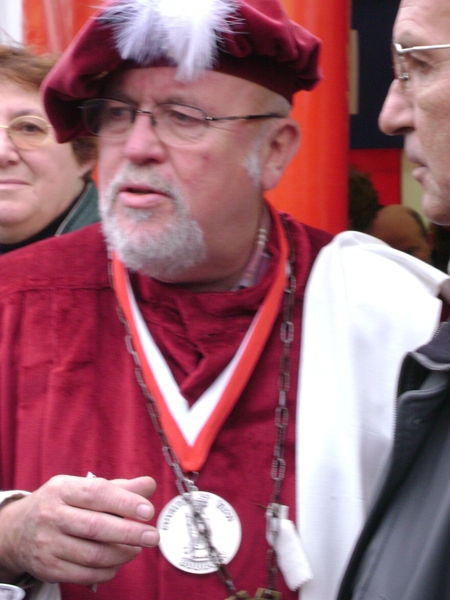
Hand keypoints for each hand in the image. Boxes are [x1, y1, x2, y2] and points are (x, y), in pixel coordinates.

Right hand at [0, 475, 158, 585]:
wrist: (16, 531)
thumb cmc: (60, 504)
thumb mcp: (81, 488)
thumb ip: (117, 487)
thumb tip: (149, 485)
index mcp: (62, 489)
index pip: (96, 493)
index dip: (124, 502)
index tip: (148, 511)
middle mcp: (51, 515)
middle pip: (95, 526)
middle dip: (129, 533)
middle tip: (152, 536)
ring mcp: (47, 544)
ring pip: (92, 554)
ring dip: (121, 554)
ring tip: (137, 549)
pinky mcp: (48, 568)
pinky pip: (84, 574)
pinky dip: (107, 571)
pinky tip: (118, 564)